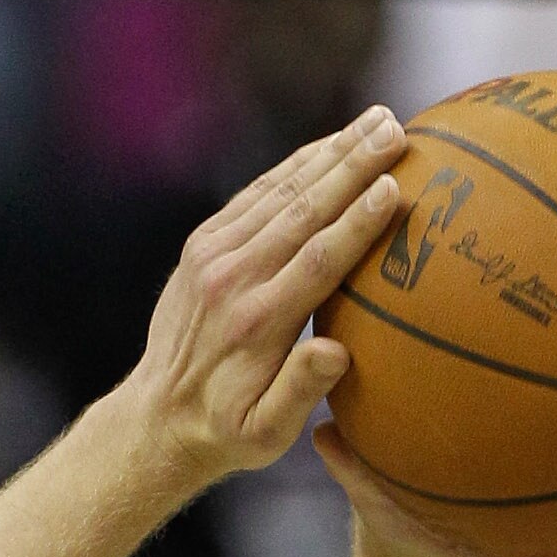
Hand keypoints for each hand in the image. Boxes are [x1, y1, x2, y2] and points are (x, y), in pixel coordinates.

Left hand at [119, 113, 413, 490]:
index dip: (358, 222)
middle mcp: (233, 279)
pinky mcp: (204, 243)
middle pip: (303, 211)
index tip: (394, 186)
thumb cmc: (228, 431)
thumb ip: (299, 394)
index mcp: (257, 323)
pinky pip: (257, 194)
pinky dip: (296, 165)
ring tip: (378, 121)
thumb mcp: (265, 436)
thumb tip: (333, 352)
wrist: (157, 414)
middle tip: (399, 129)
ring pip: (281, 192)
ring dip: (331, 152)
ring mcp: (213, 255)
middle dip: (353, 166)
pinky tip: (332, 144)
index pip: (317, 261)